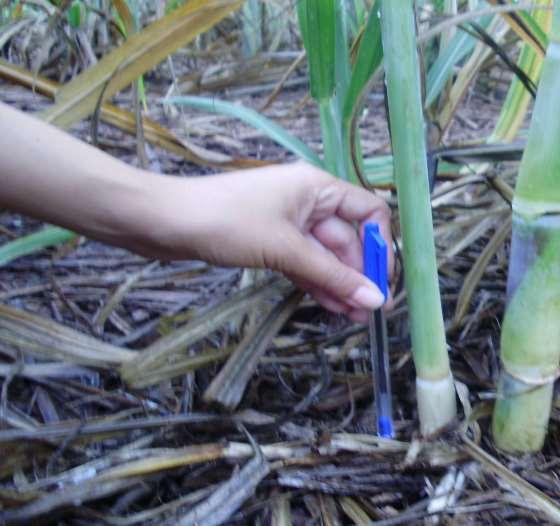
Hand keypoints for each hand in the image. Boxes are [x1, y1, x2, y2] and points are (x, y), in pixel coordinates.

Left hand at [136, 163, 393, 322]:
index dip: (379, 245)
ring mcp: (288, 222)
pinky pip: (303, 263)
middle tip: (367, 312)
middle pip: (347, 239)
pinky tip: (330, 307)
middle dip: (357, 275)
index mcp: (317, 187)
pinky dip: (315, 283)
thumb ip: (332, 275)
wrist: (163, 222)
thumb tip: (375, 299)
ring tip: (353, 319)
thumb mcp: (285, 249)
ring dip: (339, 285)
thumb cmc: (226, 222)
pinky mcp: (269, 241)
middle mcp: (308, 201)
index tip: (380, 280)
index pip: (368, 211)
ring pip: (325, 256)